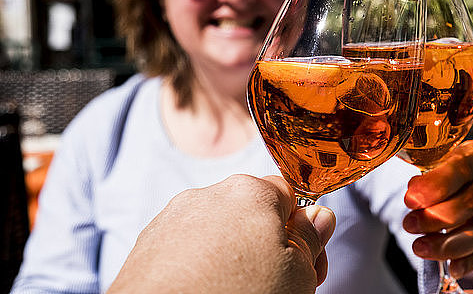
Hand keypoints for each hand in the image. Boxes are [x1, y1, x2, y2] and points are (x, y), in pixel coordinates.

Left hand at [108, 174, 335, 293]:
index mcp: (250, 192)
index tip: (304, 261)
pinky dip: (198, 264)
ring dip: (231, 253)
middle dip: (265, 242)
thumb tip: (319, 218)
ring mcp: (175, 218)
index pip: (289, 196)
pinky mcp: (149, 243)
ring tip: (233, 290)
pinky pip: (187, 245)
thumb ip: (312, 239)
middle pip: (252, 212)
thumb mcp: (297, 274)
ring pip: (218, 229)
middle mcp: (209, 195)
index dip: (301, 231)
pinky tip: (204, 290)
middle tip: (272, 282)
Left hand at [403, 140, 472, 277]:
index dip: (436, 184)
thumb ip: (429, 179)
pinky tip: (452, 267)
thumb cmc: (458, 177)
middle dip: (439, 215)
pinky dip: (471, 261)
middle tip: (409, 225)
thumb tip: (414, 191)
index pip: (463, 167)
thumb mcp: (442, 169)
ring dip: (450, 243)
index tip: (410, 199)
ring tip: (421, 248)